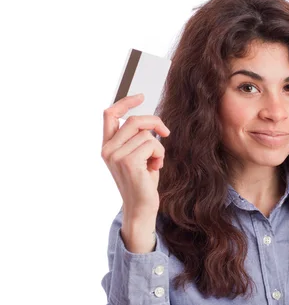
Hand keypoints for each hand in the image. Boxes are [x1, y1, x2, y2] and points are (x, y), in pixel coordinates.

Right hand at [101, 94, 170, 219]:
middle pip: (134, 120)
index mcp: (107, 146)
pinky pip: (152, 144)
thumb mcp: (138, 156)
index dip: (125, 102)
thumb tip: (151, 123)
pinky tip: (155, 167)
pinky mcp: (129, 162)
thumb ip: (137, 139)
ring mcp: (116, 156)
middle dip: (154, 123)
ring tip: (155, 162)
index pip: (110, 114)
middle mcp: (108, 150)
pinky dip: (159, 154)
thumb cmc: (142, 183)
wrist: (141, 208)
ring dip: (158, 147)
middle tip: (166, 132)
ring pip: (146, 134)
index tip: (141, 96)